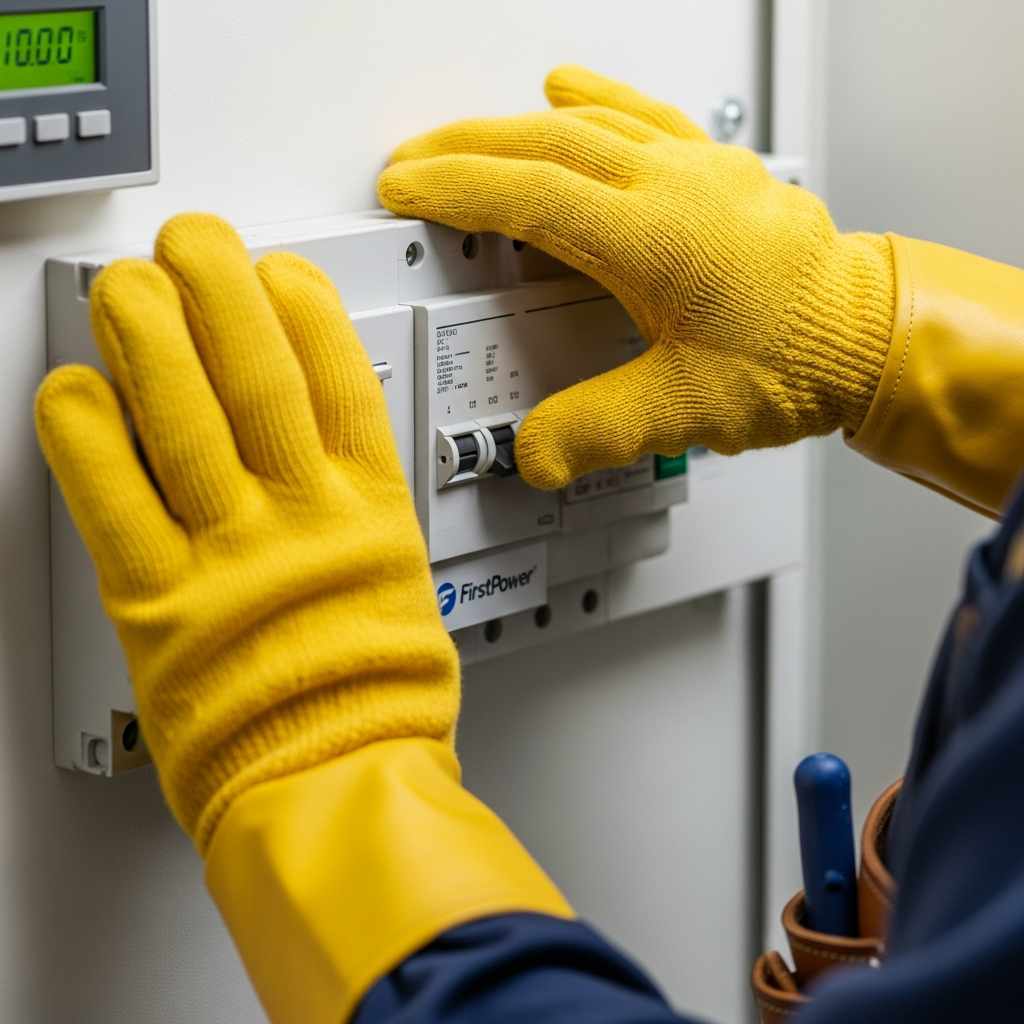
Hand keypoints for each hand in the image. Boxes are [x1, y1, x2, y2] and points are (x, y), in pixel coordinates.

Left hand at [35, 214, 458, 852]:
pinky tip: (74, 388)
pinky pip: (113, 500)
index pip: (339, 383)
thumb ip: (360, 515)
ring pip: (185, 419)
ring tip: (128, 285)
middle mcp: (302, 521)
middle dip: (220, 293)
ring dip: (150, 338)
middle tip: (192, 244)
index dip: (305, 313)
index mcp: (369, 514)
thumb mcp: (403, 585)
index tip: (279, 273)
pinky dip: (87, 437)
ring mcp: (230, 556)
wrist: (335, 782)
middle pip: (257, 377)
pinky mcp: (158, 603)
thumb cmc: (375, 701)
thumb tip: (327, 459)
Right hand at [379, 65, 894, 488]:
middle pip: (543, 144)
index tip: (405, 185)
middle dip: (465, 149)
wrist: (867, 334)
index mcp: (652, 236)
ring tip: (467, 134)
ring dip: (515, 125)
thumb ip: (598, 429)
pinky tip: (570, 90)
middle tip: (412, 159)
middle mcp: (673, 186)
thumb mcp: (685, 409)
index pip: (528, 195)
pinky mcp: (715, 171)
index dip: (455, 188)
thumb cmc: (795, 357)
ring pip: (586, 123)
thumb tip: (536, 452)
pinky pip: (640, 116)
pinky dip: (593, 102)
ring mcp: (697, 169)